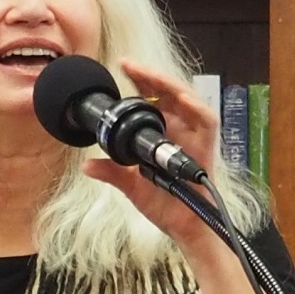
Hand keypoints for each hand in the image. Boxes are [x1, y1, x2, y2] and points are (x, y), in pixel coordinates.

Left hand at [82, 57, 218, 247]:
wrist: (183, 228)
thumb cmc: (163, 204)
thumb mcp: (130, 186)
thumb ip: (111, 173)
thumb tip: (86, 165)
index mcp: (162, 134)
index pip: (152, 99)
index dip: (140, 81)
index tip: (122, 67)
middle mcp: (179, 130)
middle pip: (169, 93)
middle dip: (150, 76)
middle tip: (129, 65)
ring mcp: (194, 137)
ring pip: (188, 99)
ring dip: (170, 85)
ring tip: (150, 76)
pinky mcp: (207, 147)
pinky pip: (208, 122)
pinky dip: (197, 108)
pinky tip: (182, 99)